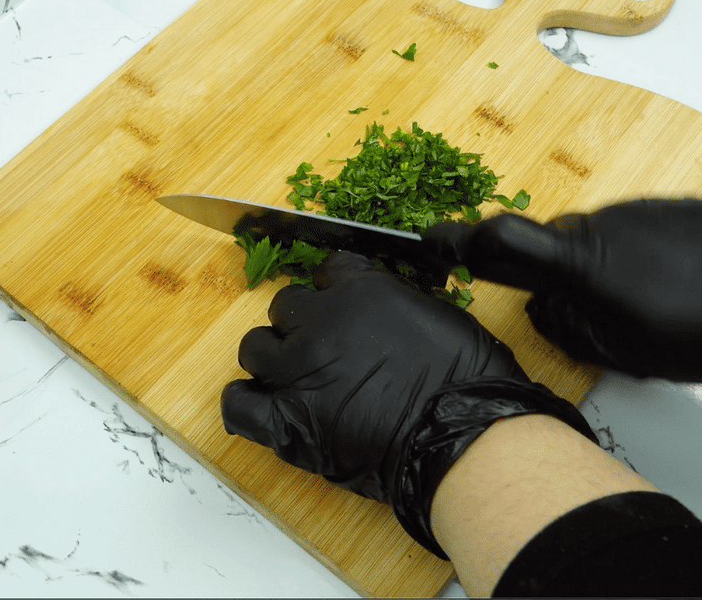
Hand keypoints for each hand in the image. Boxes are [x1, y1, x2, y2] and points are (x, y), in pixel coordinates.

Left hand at [221, 253, 593, 554]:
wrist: (457, 431)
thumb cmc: (462, 373)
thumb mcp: (433, 311)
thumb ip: (392, 303)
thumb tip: (379, 311)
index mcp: (360, 288)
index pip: (329, 269)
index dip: (336, 288)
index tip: (344, 304)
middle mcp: (320, 321)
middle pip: (285, 305)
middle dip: (301, 321)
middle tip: (322, 345)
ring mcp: (297, 372)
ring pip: (254, 348)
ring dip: (273, 357)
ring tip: (295, 375)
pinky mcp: (286, 422)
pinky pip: (239, 405)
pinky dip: (246, 402)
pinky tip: (264, 405)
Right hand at [425, 199, 701, 380]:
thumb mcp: (622, 349)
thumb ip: (567, 326)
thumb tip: (542, 310)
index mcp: (581, 259)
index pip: (501, 240)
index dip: (459, 242)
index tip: (431, 241)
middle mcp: (603, 222)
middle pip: (549, 245)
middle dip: (555, 277)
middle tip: (590, 317)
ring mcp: (635, 208)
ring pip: (591, 241)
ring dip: (600, 270)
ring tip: (645, 309)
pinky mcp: (662, 206)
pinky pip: (625, 233)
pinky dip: (631, 259)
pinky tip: (664, 289)